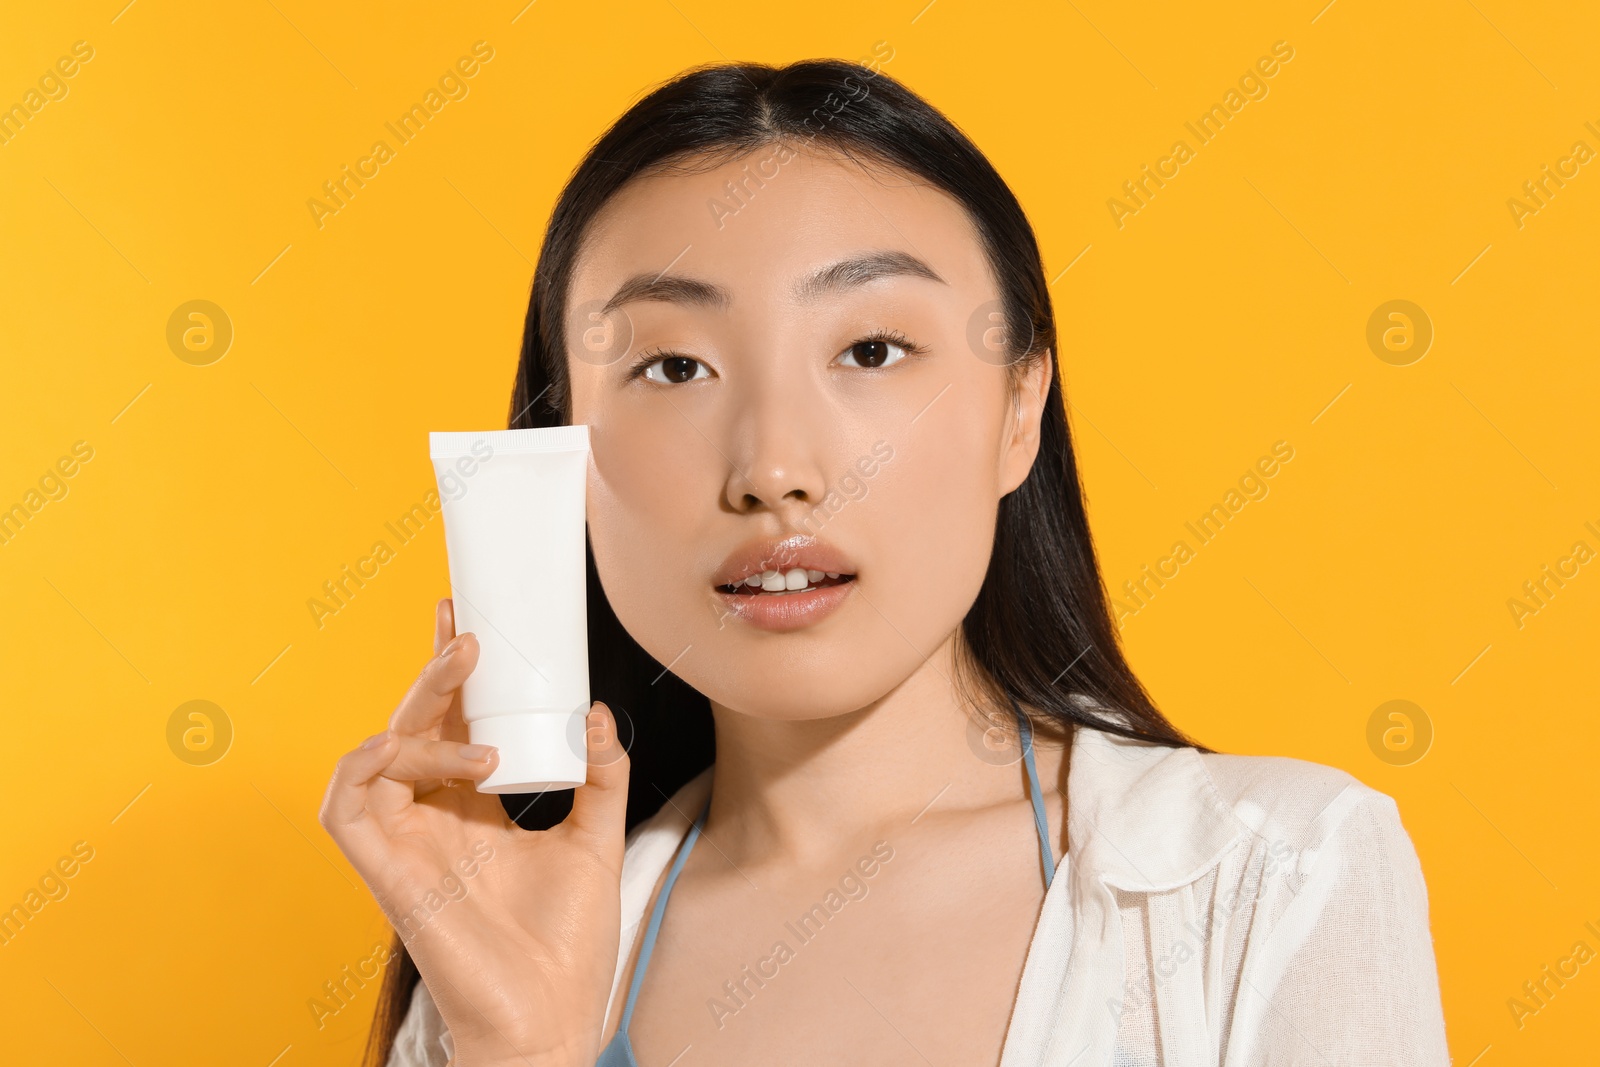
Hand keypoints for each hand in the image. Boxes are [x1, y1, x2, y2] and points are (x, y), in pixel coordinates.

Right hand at [320, 597, 627, 1066]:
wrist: (550, 1017)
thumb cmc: (566, 946)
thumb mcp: (597, 840)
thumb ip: (602, 776)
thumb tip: (597, 710)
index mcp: (472, 811)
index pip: (452, 725)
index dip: (450, 673)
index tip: (466, 620)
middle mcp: (431, 820)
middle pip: (414, 727)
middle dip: (434, 675)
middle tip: (469, 637)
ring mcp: (404, 844)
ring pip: (378, 753)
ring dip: (421, 724)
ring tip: (481, 740)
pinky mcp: (383, 872)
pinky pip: (345, 803)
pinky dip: (372, 763)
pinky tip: (423, 756)